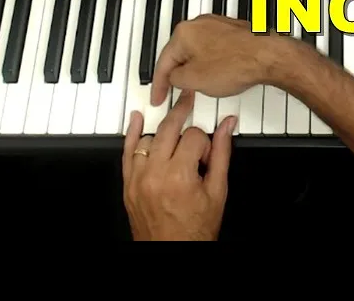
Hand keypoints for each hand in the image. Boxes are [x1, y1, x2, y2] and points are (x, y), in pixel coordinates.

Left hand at [122, 90, 235, 240]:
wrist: (174, 251)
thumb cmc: (197, 229)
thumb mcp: (217, 190)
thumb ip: (221, 153)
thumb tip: (227, 126)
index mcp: (180, 176)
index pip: (193, 136)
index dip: (204, 142)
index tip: (206, 154)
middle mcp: (155, 175)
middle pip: (168, 129)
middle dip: (181, 113)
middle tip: (188, 101)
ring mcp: (138, 179)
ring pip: (149, 138)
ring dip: (164, 133)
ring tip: (176, 137)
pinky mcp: (128, 185)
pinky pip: (126, 152)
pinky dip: (131, 133)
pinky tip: (138, 119)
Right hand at [150, 14, 282, 105]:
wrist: (269, 56)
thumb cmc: (236, 64)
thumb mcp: (194, 80)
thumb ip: (176, 79)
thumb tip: (175, 77)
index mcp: (184, 33)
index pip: (164, 62)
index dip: (160, 85)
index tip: (159, 97)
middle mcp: (200, 24)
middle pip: (181, 53)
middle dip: (180, 73)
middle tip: (178, 90)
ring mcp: (219, 25)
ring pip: (199, 51)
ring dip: (199, 68)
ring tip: (205, 84)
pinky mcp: (235, 31)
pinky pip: (217, 49)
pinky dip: (214, 63)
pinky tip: (221, 74)